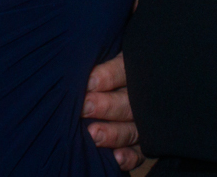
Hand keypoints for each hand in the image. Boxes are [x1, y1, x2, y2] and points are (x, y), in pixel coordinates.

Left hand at [85, 54, 142, 170]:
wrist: (113, 94)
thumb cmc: (97, 73)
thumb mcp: (102, 57)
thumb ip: (92, 60)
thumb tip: (71, 64)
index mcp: (132, 70)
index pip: (123, 71)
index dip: (107, 77)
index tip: (88, 82)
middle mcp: (140, 98)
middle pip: (128, 103)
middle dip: (107, 106)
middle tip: (85, 107)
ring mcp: (144, 123)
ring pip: (133, 129)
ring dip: (114, 133)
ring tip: (93, 134)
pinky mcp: (144, 144)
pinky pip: (140, 153)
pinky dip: (129, 157)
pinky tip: (116, 158)